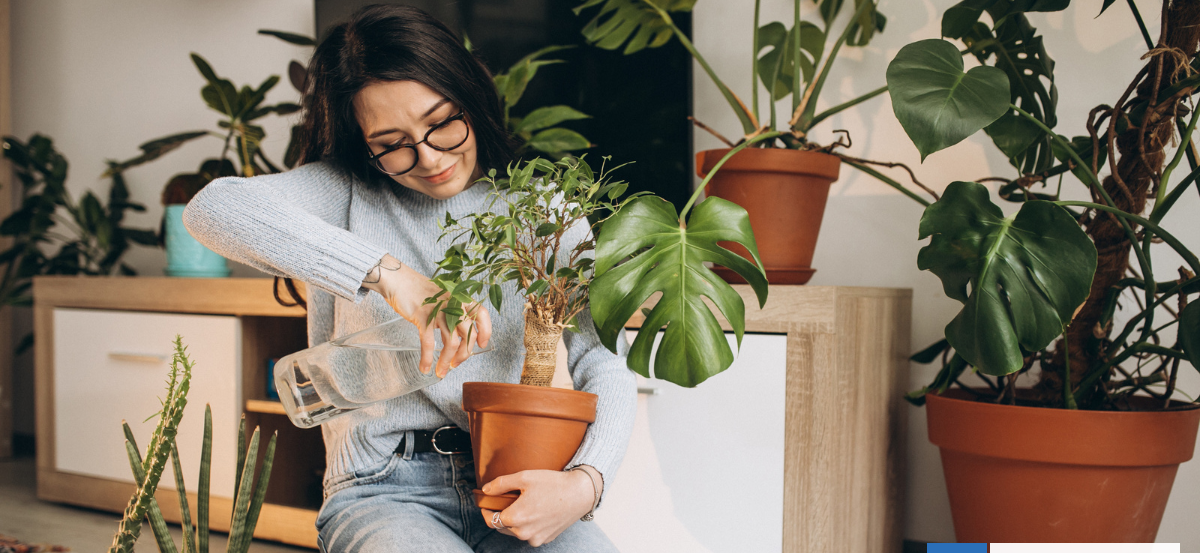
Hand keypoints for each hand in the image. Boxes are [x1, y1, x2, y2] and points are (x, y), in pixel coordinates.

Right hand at [362, 254, 491, 376]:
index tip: (481, 344)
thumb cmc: (419, 291)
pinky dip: (427, 358)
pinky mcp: (423, 317)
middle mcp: (453, 304)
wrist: (398, 280)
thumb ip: (452, 315)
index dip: (485, 331)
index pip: (481, 314)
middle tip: (456, 364)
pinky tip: (425, 367)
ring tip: (441, 370)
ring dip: (446, 361)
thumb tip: (458, 339)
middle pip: (468, 334)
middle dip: (464, 354)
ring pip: (451, 342)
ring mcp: (439, 311)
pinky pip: (429, 343)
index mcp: (460, 298)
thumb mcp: (443, 299)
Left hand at [479, 467, 600, 546]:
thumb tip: (485, 490)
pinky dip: (528, 525)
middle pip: (502, 527)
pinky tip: (536, 511)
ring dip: (515, 521)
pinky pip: (530, 534)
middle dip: (500, 515)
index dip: (486, 511)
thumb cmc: (553, 484)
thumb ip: (501, 484)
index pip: (490, 520)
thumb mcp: (524, 477)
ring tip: (523, 505)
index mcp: (516, 518)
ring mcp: (536, 538)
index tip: (486, 504)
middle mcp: (524, 533)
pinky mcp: (546, 539)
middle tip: (506, 500)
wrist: (580, 493)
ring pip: (516, 532)